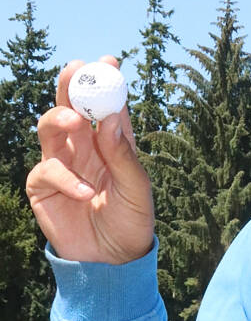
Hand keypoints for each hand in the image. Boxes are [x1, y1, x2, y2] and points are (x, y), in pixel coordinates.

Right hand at [26, 56, 154, 263]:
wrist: (113, 260)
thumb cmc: (131, 220)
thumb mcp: (137, 188)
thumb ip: (124, 155)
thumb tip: (114, 118)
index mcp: (113, 142)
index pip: (108, 104)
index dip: (107, 80)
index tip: (109, 60)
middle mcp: (84, 147)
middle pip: (71, 106)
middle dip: (70, 85)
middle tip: (75, 69)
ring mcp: (61, 164)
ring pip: (49, 127)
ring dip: (60, 118)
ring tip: (76, 122)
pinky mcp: (43, 187)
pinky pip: (46, 170)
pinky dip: (66, 178)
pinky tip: (86, 193)